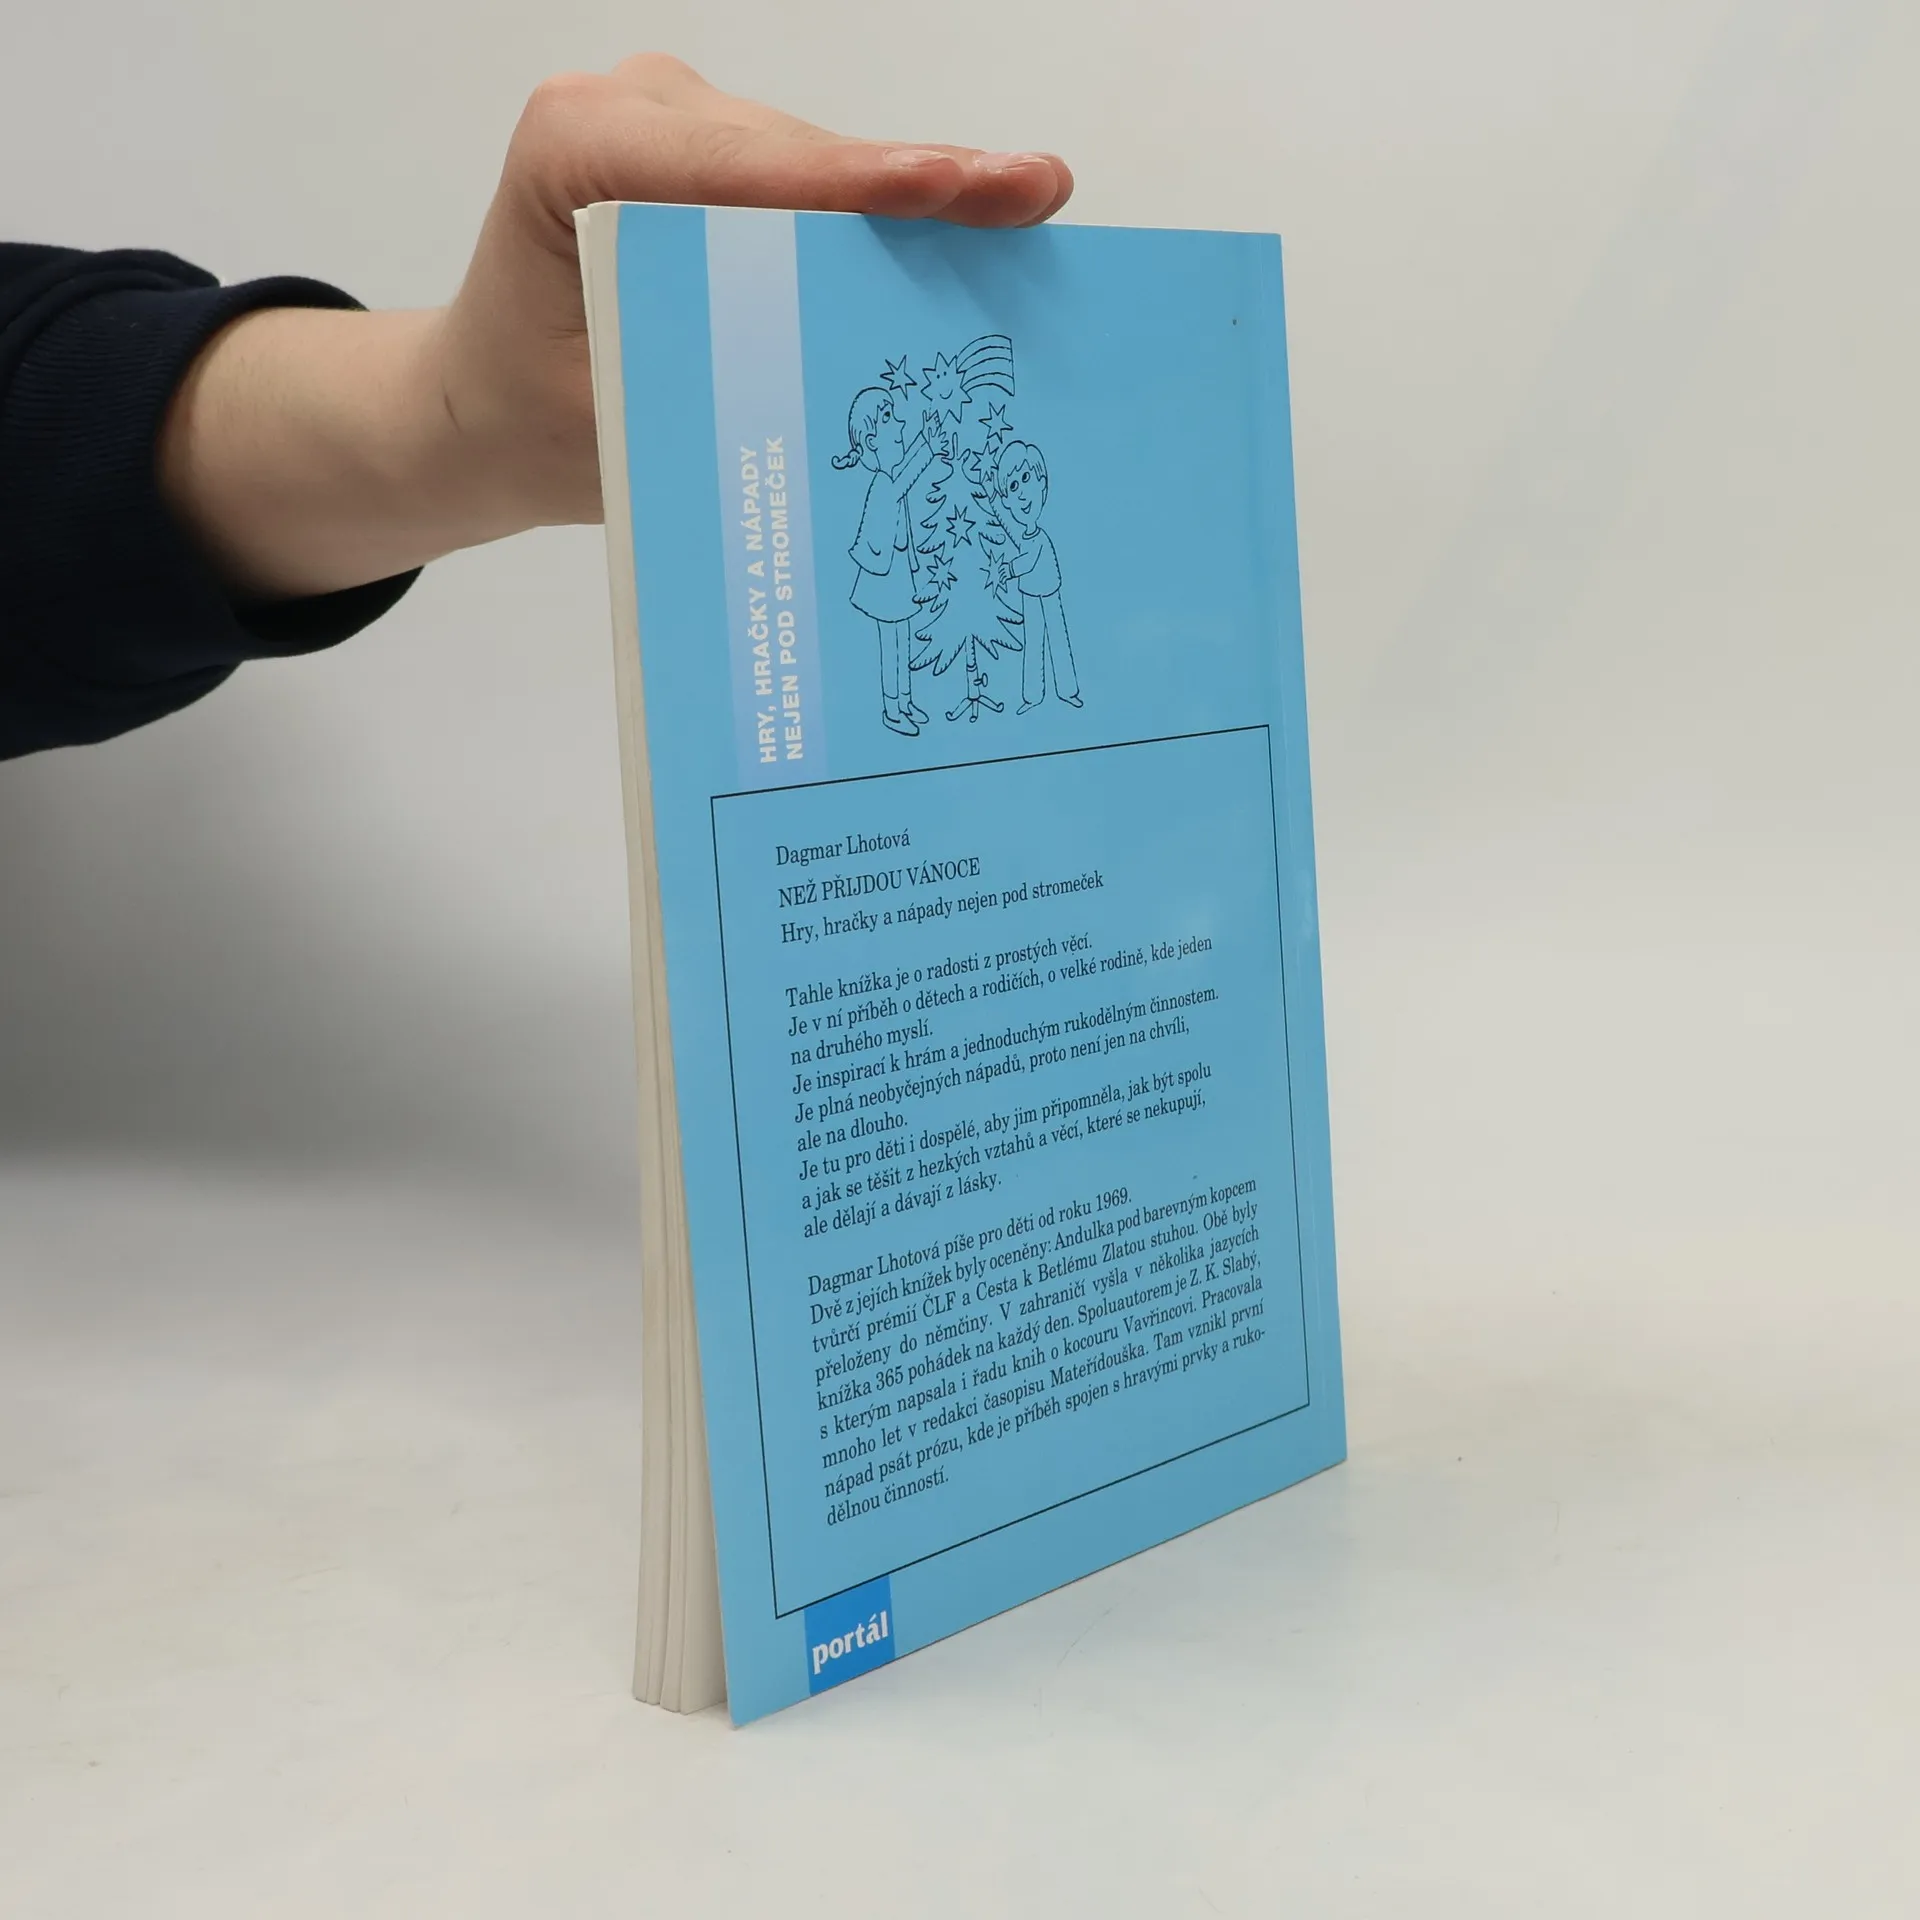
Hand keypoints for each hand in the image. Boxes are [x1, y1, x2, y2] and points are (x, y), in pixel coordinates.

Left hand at [161, 55, 1071, 599]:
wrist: (484, 408)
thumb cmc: (534, 422)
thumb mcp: (616, 429)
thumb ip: (717, 394)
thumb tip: (852, 395)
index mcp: (576, 150)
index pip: (740, 163)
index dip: (856, 181)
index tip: (959, 185)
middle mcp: (629, 109)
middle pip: (799, 152)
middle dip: (912, 187)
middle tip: (1034, 195)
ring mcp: (677, 121)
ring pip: (820, 162)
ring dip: (909, 208)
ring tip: (1018, 217)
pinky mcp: (718, 154)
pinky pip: (816, 182)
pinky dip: (881, 224)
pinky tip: (965, 241)